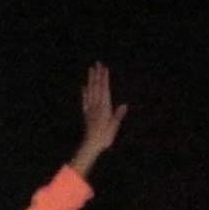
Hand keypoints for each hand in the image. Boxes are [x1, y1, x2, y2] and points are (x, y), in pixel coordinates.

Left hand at [69, 62, 126, 177]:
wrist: (90, 145)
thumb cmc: (104, 137)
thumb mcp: (114, 127)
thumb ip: (118, 115)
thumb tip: (124, 105)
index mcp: (104, 107)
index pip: (104, 89)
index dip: (104, 78)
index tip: (104, 68)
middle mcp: (96, 106)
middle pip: (96, 87)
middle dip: (97, 75)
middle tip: (96, 64)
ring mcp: (90, 109)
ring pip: (90, 91)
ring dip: (91, 80)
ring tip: (90, 70)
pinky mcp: (86, 114)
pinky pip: (85, 101)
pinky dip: (84, 93)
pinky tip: (84, 87)